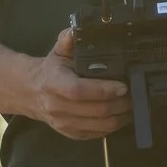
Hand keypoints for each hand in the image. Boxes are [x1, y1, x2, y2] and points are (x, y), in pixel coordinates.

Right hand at [18, 26, 130, 142]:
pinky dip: (114, 125)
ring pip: (101, 125)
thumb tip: (75, 31)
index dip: (103, 90)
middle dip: (121, 104)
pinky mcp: (72, 134)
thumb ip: (67, 40)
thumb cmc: (50, 71)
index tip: (123, 86)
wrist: (32, 93)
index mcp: (53, 83)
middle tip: (135, 94)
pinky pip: (98, 134)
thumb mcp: (57, 52)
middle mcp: (57, 106)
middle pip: (96, 110)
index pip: (79, 91)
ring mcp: (64, 123)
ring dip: (121, 116)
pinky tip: (121, 115)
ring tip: (132, 105)